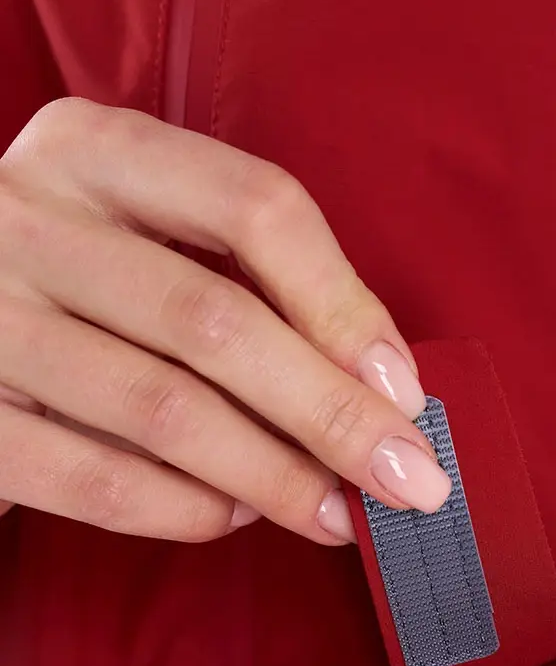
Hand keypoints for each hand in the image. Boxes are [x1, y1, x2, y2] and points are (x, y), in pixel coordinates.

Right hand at [0, 98, 451, 541]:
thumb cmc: (70, 288)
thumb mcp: (139, 235)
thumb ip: (244, 280)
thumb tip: (381, 386)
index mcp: (92, 149)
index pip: (253, 206)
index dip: (344, 305)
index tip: (404, 389)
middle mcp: (26, 216)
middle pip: (215, 321)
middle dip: (331, 415)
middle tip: (409, 483)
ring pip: (162, 409)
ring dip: (272, 477)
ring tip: (336, 514)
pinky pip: (96, 479)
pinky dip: (186, 510)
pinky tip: (237, 516)